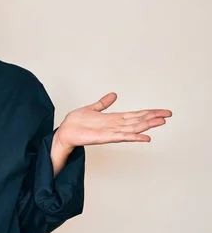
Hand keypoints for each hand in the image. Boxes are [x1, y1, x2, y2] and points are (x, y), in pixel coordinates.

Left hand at [55, 92, 171, 150]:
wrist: (65, 132)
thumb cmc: (76, 123)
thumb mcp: (92, 109)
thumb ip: (104, 103)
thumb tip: (114, 95)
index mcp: (113, 119)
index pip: (135, 115)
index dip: (149, 113)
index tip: (163, 112)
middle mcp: (115, 126)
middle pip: (138, 121)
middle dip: (153, 118)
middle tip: (168, 115)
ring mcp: (111, 132)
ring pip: (133, 128)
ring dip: (147, 125)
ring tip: (161, 122)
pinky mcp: (104, 138)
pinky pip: (121, 137)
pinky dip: (133, 137)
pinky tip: (145, 137)